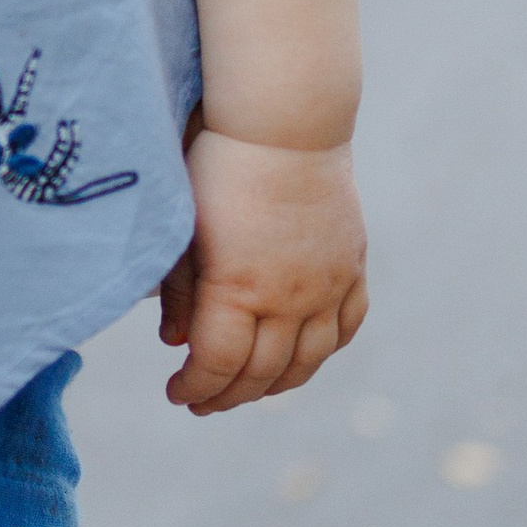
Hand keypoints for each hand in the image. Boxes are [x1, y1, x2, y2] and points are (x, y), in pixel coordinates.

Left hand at [157, 130, 366, 415]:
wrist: (285, 124)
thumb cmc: (218, 168)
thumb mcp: (184, 230)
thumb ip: (182, 293)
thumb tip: (176, 343)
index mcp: (239, 288)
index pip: (217, 365)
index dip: (194, 388)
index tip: (175, 391)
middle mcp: (289, 297)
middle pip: (261, 373)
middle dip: (227, 396)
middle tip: (203, 401)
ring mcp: (327, 285)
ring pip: (308, 361)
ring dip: (274, 385)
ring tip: (247, 389)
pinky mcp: (351, 267)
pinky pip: (345, 328)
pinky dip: (322, 352)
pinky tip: (300, 356)